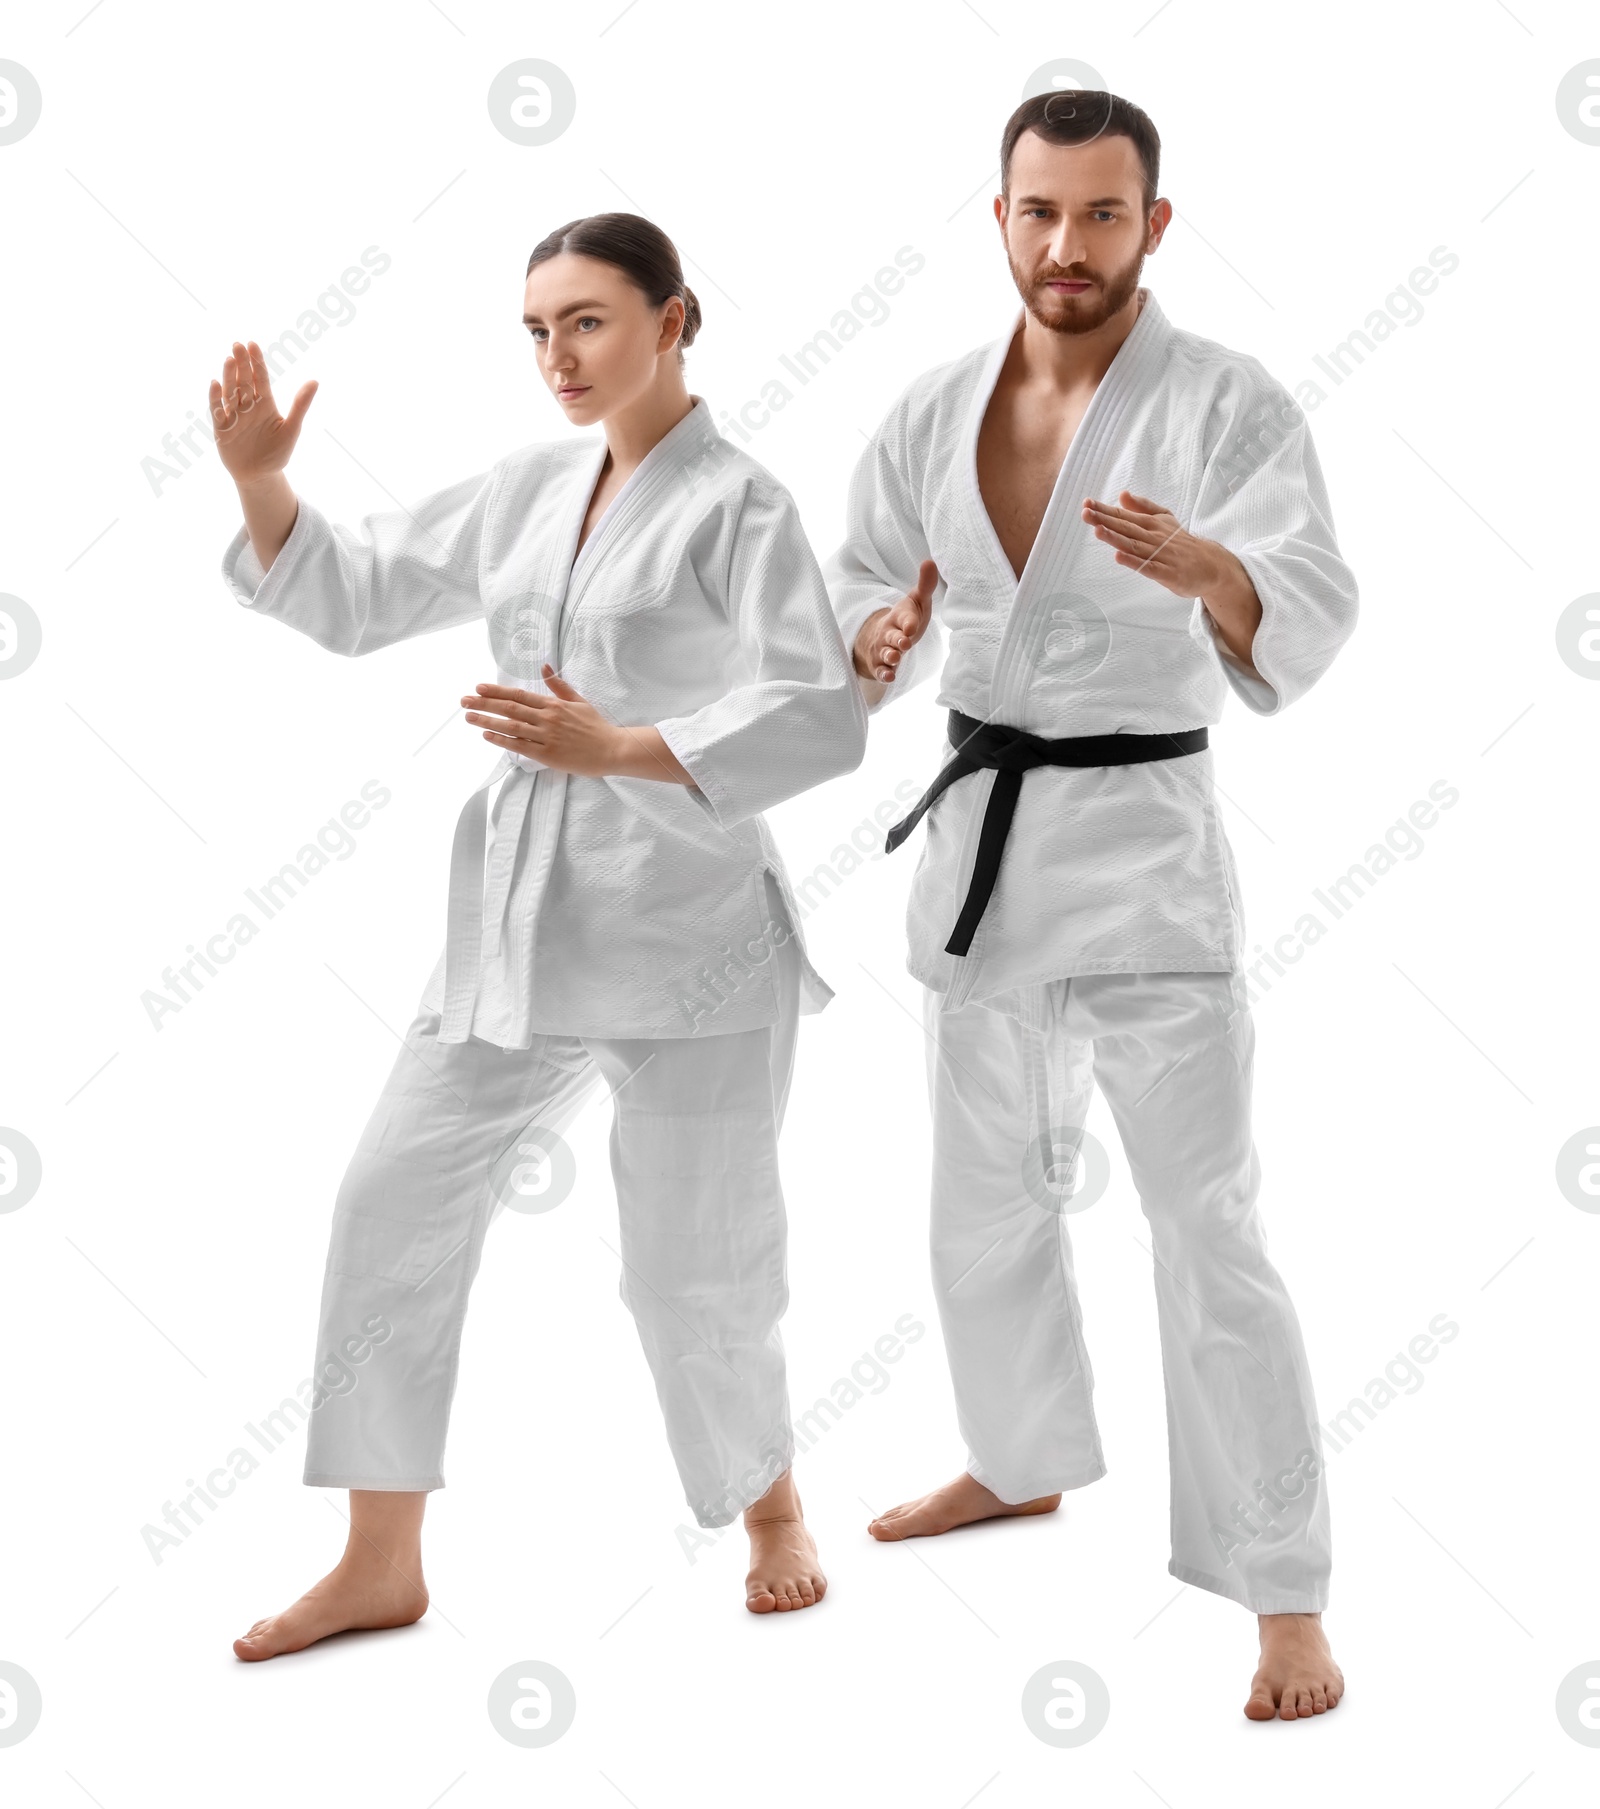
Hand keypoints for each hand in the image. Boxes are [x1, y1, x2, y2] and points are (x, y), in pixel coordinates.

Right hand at [209, 340, 317, 486]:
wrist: (261, 476)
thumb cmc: (277, 452)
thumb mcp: (292, 428)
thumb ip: (301, 405)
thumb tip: (315, 381)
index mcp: (265, 403)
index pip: (260, 378)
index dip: (256, 362)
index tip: (253, 345)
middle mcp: (248, 405)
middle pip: (244, 380)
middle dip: (242, 363)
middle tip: (238, 345)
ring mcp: (234, 415)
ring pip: (230, 391)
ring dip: (229, 376)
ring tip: (230, 360)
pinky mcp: (222, 427)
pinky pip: (217, 410)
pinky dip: (216, 398)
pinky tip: (216, 384)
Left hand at [462, 665, 694, 786]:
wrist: (612, 749)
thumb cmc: (596, 726)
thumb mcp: (579, 700)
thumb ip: (559, 686)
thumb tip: (545, 666)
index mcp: (553, 704)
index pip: (519, 694)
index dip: (497, 690)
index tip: (478, 687)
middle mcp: (547, 718)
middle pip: (509, 708)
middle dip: (484, 703)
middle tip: (464, 700)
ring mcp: (546, 736)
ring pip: (511, 725)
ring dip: (487, 720)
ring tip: (469, 717)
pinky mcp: (548, 754)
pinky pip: (520, 745)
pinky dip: (502, 739)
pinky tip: (487, 735)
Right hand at [853, 558, 938, 683]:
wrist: (882, 636)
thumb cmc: (906, 618)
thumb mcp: (916, 601)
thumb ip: (925, 585)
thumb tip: (930, 561)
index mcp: (899, 616)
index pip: (904, 618)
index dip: (908, 621)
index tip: (912, 626)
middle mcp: (889, 633)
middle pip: (891, 636)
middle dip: (897, 640)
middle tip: (904, 643)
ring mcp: (883, 650)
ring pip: (885, 654)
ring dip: (890, 656)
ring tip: (895, 658)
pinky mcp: (881, 665)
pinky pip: (881, 670)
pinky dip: (884, 674)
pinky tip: (890, 676)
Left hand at [1083, 489, 1261, 668]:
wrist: (1211, 564)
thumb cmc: (1181, 543)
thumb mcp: (1164, 519)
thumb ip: (1143, 507)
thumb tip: (1122, 495)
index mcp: (1151, 523)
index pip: (1124, 515)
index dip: (1105, 510)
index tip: (1087, 503)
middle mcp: (1154, 537)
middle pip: (1126, 528)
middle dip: (1105, 520)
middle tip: (1086, 512)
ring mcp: (1161, 555)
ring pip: (1134, 545)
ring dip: (1115, 538)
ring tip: (1097, 530)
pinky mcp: (1167, 573)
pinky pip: (1148, 567)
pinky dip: (1134, 562)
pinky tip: (1119, 557)